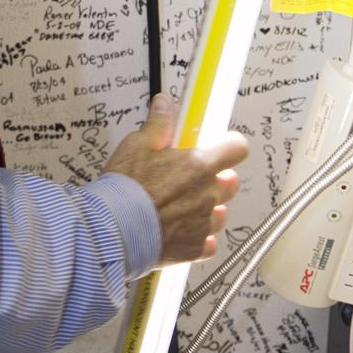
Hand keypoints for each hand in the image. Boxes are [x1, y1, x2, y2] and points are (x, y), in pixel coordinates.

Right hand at [103, 93, 248, 264]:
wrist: (115, 230)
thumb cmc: (126, 187)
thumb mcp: (137, 144)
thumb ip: (158, 124)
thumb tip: (166, 103)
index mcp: (199, 165)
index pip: (237, 148)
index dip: (228, 144)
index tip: (218, 145)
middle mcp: (208, 195)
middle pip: (231, 183)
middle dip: (217, 177)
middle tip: (192, 175)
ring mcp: (203, 224)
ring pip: (220, 213)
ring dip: (208, 208)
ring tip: (183, 204)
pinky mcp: (194, 249)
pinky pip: (208, 243)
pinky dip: (198, 238)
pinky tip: (180, 230)